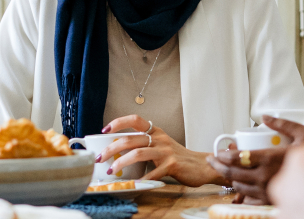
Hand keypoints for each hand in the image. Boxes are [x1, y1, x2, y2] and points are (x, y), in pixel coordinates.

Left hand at [99, 115, 221, 186]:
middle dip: (111, 148)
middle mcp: (160, 138)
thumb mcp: (161, 146)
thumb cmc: (178, 157)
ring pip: (138, 153)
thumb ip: (144, 145)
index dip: (118, 122)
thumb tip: (119, 152)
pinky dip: (141, 179)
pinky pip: (152, 172)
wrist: (202, 165)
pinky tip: (134, 183)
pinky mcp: (172, 165)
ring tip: (111, 170)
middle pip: (130, 139)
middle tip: (101, 157)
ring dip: (121, 163)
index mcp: (156, 131)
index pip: (135, 120)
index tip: (104, 130)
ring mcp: (166, 151)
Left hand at [206, 116, 303, 203]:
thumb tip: (266, 117)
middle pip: (233, 173)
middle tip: (212, 159)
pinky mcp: (271, 201)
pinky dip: (241, 194)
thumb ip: (284, 124)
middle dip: (218, 166)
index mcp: (271, 159)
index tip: (219, 152)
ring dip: (229, 179)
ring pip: (239, 186)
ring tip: (224, 170)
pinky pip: (249, 200)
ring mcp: (268, 191)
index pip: (238, 158)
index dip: (224, 155)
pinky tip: (238, 188)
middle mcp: (266, 177)